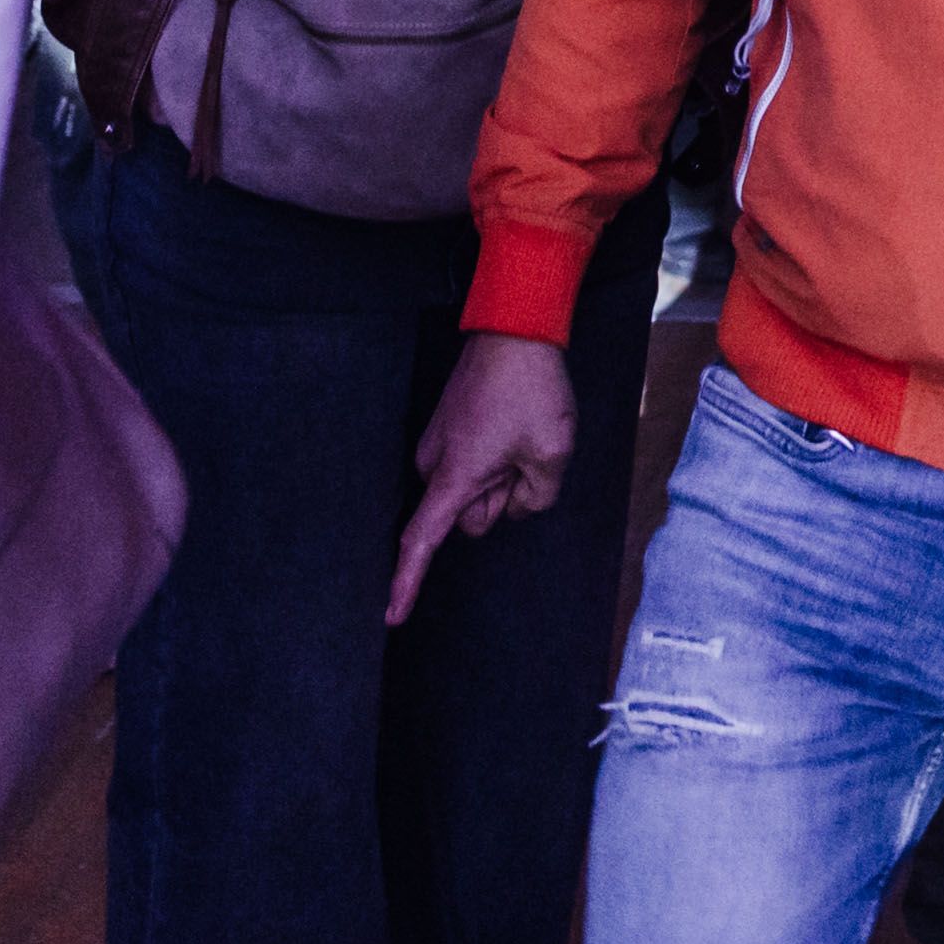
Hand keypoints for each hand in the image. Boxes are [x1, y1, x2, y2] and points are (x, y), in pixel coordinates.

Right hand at [392, 334, 580, 624]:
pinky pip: (475, 462)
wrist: (515, 328)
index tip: (392, 615)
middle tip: (527, 456)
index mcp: (453, 477)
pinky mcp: (449, 428)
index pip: (423, 541)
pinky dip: (499, 454)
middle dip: (501, 499)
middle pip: (470, 516)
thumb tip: (513, 502)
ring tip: (521, 431)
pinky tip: (515, 421)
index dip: (407, 582)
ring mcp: (439, 443)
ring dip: (503, 473)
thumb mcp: (552, 455)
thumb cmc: (531, 391)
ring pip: (476, 488)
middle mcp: (434, 464)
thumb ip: (535, 498)